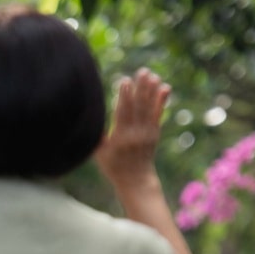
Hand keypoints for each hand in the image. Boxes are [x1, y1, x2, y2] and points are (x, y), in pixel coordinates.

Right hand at [93, 69, 171, 190]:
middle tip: (142, 72)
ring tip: (153, 75)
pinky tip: (165, 88)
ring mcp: (147, 134)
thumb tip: (89, 117)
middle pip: (138, 108)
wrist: (136, 181)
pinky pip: (158, 114)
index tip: (125, 81)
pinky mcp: (155, 133)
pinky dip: (161, 101)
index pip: (122, 114)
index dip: (124, 97)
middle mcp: (135, 135)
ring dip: (151, 91)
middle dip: (140, 89)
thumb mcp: (99, 154)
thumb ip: (97, 136)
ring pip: (149, 109)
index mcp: (120, 139)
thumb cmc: (113, 166)